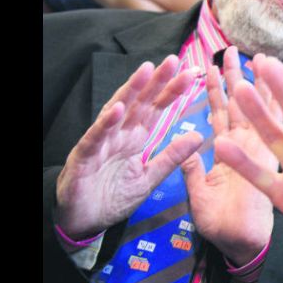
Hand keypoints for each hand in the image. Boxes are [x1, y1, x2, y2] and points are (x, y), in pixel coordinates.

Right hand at [55, 56, 203, 238]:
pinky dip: (105, 124)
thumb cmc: (114, 196)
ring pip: (117, 111)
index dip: (173, 91)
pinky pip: (95, 138)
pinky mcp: (83, 158)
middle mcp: (119, 134)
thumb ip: (172, 157)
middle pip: (140, 102)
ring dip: (131, 90)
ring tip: (146, 70)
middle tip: (174, 60)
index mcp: (136, 137)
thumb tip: (199, 135)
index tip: (192, 74)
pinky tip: (117, 109)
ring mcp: (101, 142)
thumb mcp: (150, 177)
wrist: (84, 221)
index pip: (157, 109)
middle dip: (156, 81)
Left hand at [181, 47, 276, 265]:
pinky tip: (277, 83)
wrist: (243, 245)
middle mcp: (246, 145)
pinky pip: (274, 126)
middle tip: (230, 48)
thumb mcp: (198, 194)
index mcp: (228, 151)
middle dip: (234, 75)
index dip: (214, 90)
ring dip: (254, 82)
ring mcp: (261, 148)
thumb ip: (190, 169)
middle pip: (240, 102)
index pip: (219, 113)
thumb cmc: (222, 225)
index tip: (209, 65)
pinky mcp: (271, 156)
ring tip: (251, 56)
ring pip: (258, 108)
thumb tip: (181, 146)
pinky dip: (276, 103)